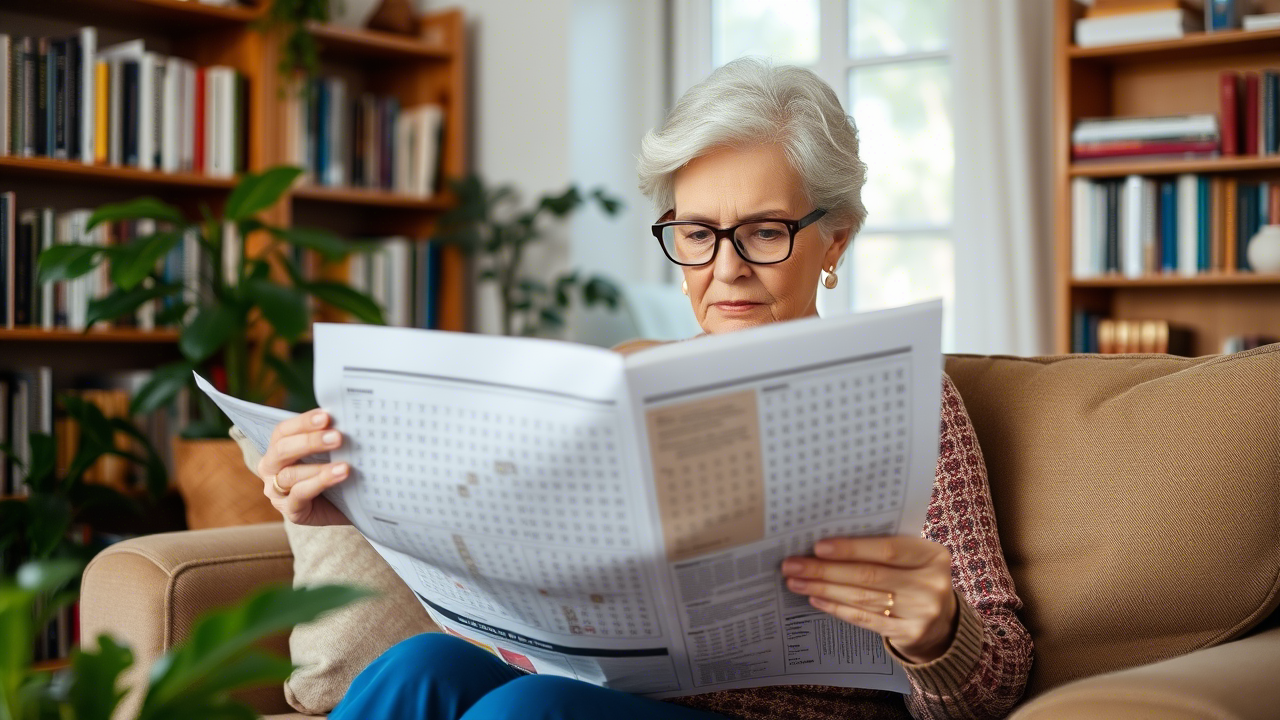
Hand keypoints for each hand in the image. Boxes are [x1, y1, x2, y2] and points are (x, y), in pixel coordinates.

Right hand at [257, 408, 351, 525]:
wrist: (344, 509)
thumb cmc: (332, 474)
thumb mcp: (329, 454)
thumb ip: (329, 437)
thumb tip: (344, 417)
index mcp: (277, 450)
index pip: (283, 431)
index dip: (303, 422)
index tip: (326, 416)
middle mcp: (271, 470)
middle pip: (282, 450)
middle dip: (310, 442)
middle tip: (337, 437)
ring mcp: (277, 493)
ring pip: (290, 474)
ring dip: (319, 467)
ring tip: (344, 464)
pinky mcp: (290, 511)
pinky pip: (301, 494)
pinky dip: (321, 483)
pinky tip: (340, 475)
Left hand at [781, 536, 957, 664]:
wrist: (943, 621)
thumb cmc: (916, 578)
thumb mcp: (912, 558)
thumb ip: (881, 547)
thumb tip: (826, 542)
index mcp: (932, 555)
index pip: (887, 549)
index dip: (851, 548)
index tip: (817, 546)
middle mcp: (931, 584)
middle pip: (869, 575)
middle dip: (825, 570)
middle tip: (793, 565)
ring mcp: (922, 612)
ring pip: (862, 598)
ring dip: (824, 589)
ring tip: (796, 582)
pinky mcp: (909, 633)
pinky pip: (864, 619)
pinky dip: (837, 608)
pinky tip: (816, 599)